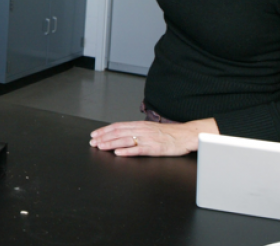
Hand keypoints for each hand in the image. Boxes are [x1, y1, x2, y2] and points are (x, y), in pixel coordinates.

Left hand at [89, 118, 218, 156]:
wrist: (186, 135)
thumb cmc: (169, 133)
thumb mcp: (150, 129)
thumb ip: (137, 130)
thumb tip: (123, 133)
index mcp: (140, 125)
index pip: (117, 126)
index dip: (104, 130)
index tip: (94, 134)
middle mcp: (141, 130)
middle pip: (118, 133)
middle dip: (103, 138)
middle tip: (92, 142)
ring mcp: (147, 139)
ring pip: (125, 140)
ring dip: (111, 144)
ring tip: (100, 147)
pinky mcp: (154, 148)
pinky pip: (138, 150)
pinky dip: (127, 151)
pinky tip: (118, 154)